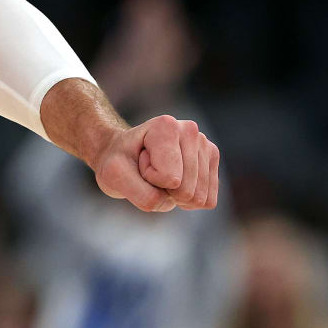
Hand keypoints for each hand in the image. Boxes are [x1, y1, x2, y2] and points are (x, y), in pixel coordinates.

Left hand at [92, 114, 219, 212]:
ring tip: (159, 172)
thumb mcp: (114, 176)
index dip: (148, 177)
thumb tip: (169, 201)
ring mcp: (206, 146)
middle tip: (148, 168)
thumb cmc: (117, 163)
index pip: (168, 177)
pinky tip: (173, 180)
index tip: (138, 161)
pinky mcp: (213, 162)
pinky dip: (187, 200)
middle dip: (161, 187)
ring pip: (198, 198)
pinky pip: (208, 200)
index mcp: (166, 126)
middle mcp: (191, 131)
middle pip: (186, 190)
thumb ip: (141, 193)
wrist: (124, 156)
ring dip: (173, 193)